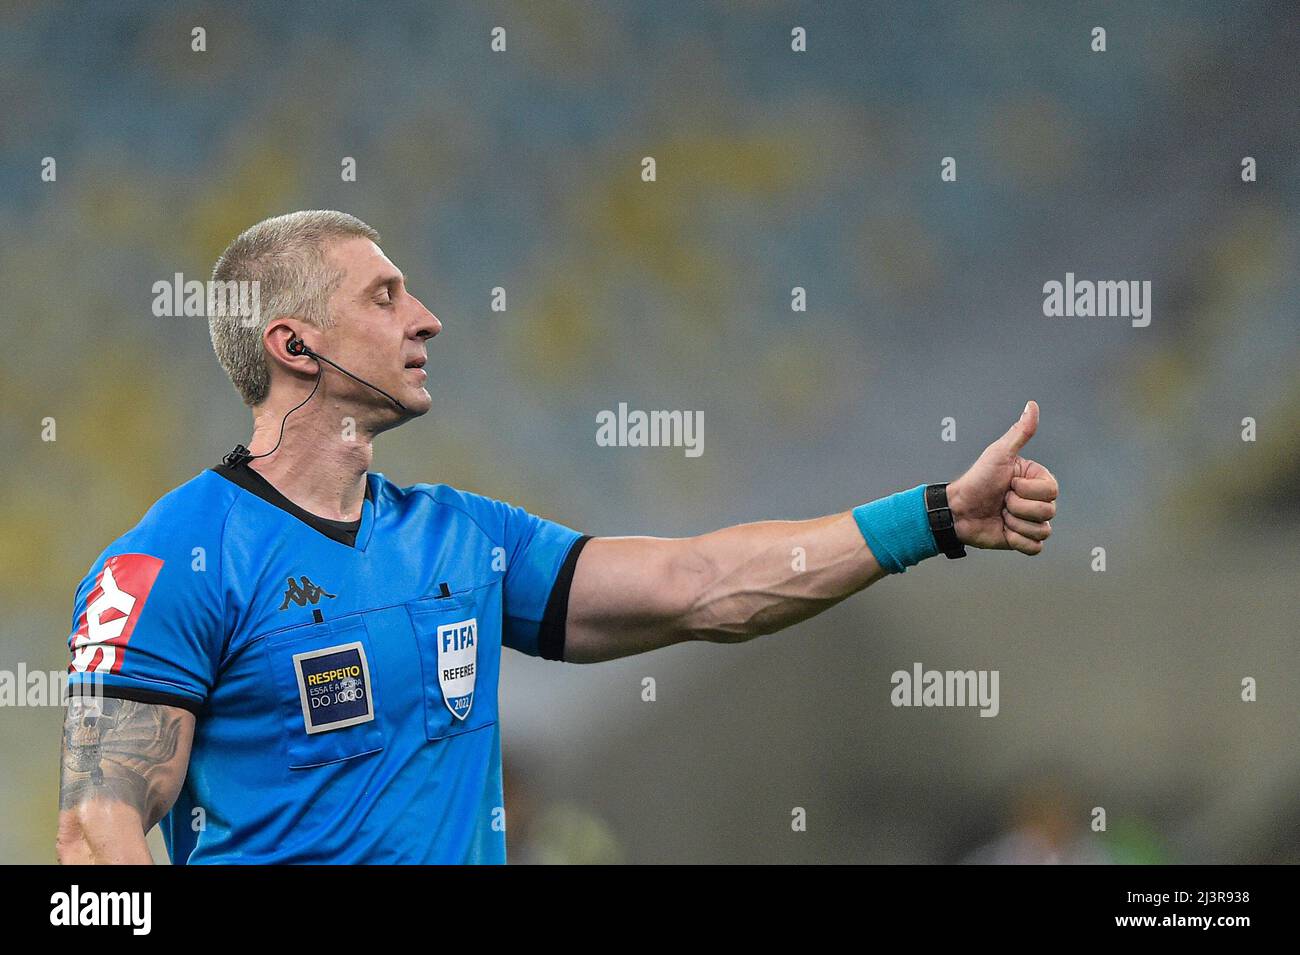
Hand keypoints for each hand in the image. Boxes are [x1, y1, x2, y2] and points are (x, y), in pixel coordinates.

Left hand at [946, 401, 1058, 554]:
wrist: (957, 510)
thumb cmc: (977, 479)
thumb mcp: (999, 454)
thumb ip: (1020, 433)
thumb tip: (1032, 405)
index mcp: (1038, 481)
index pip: (1052, 492)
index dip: (1027, 491)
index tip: (1008, 483)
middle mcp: (1038, 501)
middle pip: (1049, 512)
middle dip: (1018, 507)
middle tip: (1001, 501)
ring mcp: (1031, 522)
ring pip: (1043, 531)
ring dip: (1015, 524)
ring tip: (1000, 515)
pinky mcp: (1023, 541)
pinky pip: (1035, 548)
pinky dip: (1017, 541)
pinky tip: (1003, 531)